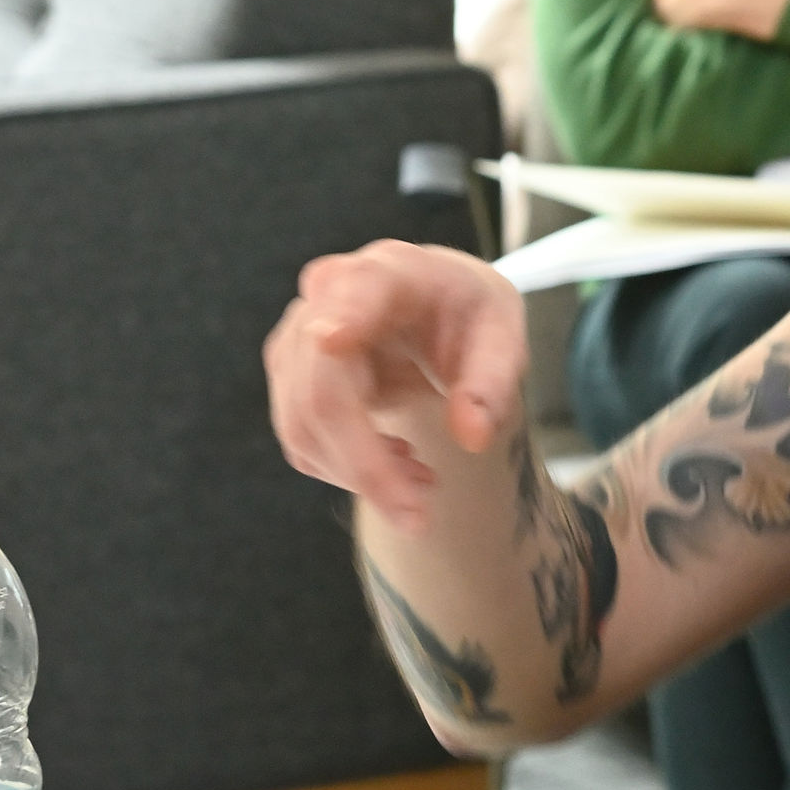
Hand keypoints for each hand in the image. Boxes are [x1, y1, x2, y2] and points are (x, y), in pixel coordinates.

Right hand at [263, 240, 526, 530]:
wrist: (434, 311)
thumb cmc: (468, 318)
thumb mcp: (502, 339)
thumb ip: (492, 384)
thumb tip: (471, 436)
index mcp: (393, 272)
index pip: (360, 290)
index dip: (344, 316)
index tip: (333, 338)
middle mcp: (330, 296)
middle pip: (324, 389)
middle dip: (366, 464)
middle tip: (420, 517)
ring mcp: (297, 336)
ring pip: (304, 425)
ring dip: (360, 475)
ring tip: (423, 482)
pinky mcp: (286, 374)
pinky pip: (302, 438)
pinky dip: (347, 469)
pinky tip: (396, 463)